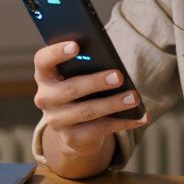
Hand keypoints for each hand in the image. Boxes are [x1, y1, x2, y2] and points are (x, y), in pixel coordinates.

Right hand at [32, 41, 148, 159]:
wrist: (74, 128)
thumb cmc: (81, 90)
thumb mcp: (78, 76)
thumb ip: (86, 66)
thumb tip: (113, 65)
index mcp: (45, 75)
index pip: (43, 60)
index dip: (57, 52)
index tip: (77, 46)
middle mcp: (45, 98)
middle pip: (70, 88)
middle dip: (96, 82)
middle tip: (118, 76)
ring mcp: (56, 120)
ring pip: (87, 111)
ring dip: (113, 104)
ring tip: (134, 97)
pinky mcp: (71, 138)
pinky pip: (100, 129)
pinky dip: (123, 122)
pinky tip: (140, 117)